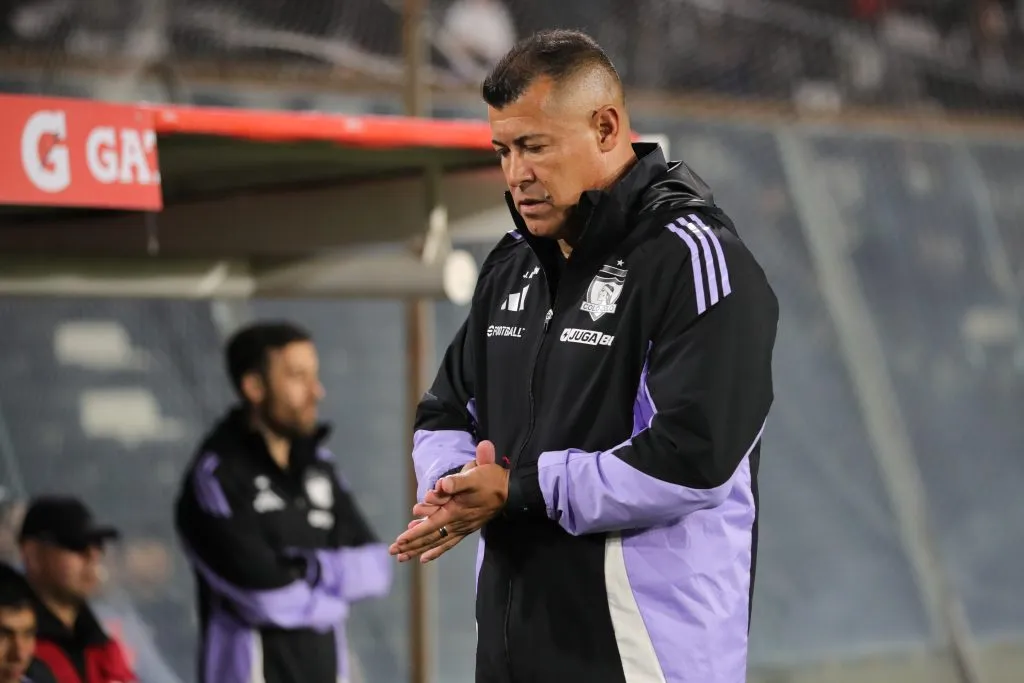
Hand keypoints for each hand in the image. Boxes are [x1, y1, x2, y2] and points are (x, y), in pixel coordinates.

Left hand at [390, 441, 507, 562]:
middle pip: (430, 537)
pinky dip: (437, 550)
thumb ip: (457, 481)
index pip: (430, 526)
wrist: (511, 491)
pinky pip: (449, 543)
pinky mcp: (467, 529)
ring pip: (437, 542)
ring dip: (419, 549)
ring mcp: (462, 528)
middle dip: (411, 545)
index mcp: (455, 511)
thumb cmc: (491, 480)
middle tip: (393, 552)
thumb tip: (441, 485)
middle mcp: (457, 523)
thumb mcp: (475, 475)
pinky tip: (426, 557)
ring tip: (404, 557)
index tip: (398, 541)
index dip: (414, 534)